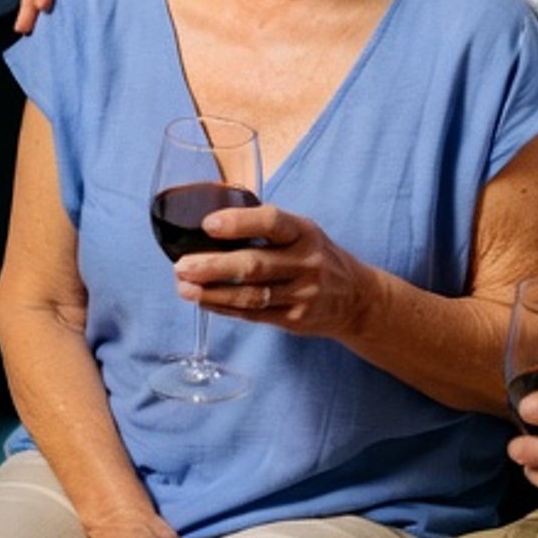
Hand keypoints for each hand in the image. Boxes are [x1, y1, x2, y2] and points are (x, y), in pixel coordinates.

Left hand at [173, 202, 370, 340]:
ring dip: (213, 293)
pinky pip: (254, 315)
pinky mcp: (294, 320)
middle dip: (214, 266)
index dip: (239, 222)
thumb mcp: (301, 230)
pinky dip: (225, 308)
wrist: (356, 298)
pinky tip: (204, 301)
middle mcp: (305, 262)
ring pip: (251, 296)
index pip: (272, 222)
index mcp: (303, 232)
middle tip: (181, 266)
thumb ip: (265, 225)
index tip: (207, 224)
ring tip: (184, 288)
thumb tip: (210, 217)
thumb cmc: (315, 255)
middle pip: (255, 265)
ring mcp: (301, 294)